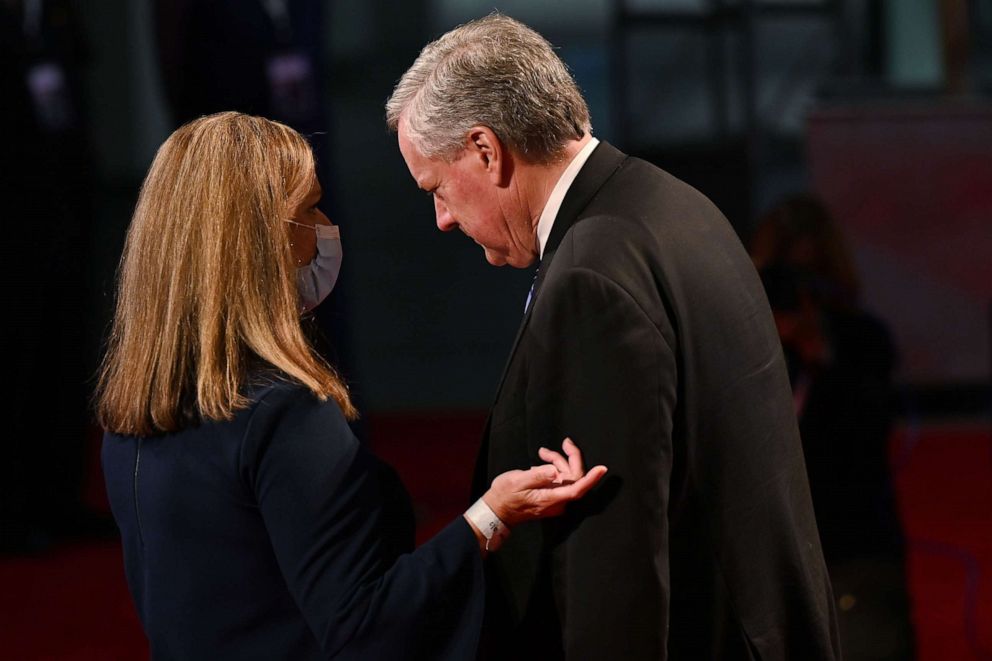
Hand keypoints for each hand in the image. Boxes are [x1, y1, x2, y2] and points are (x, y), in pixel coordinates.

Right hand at [483, 437, 606, 527]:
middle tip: (566, 441)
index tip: (602, 469)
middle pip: (575, 478)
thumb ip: (537, 476)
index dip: (591, 479)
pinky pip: (560, 480)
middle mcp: (557, 501)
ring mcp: (555, 500)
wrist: (497, 510)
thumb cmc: (505, 495)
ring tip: (542, 452)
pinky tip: (542, 462)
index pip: (576, 489)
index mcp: (550, 498)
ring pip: (567, 477)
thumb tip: (554, 471)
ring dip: (558, 461)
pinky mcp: (552, 497)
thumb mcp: (516, 481)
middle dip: (571, 457)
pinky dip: (554, 468)